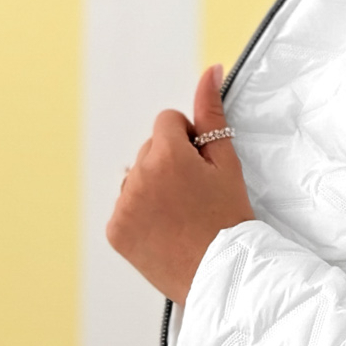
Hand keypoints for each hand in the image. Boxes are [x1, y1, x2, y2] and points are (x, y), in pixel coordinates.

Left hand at [106, 64, 253, 302]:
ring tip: (181, 216)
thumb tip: (210, 71)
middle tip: (195, 197)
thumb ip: (212, 113)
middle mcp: (138, 176)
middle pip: (150, 150)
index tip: (201, 169)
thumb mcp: (227, 163)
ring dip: (153, 189)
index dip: (188, 143)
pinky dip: (141, 216)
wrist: (223, 275)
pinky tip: (165, 231)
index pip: (167, 122)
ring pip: (136, 179)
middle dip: (169, 165)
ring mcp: (123, 205)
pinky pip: (125, 209)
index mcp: (166, 154)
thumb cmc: (230, 221)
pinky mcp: (115, 231)